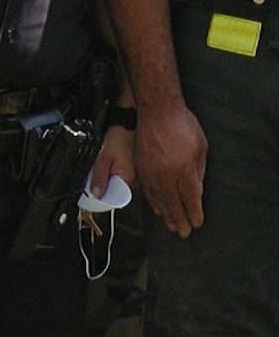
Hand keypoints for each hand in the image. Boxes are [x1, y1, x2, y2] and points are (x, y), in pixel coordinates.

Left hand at [88, 122, 136, 198]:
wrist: (127, 124)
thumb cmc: (119, 137)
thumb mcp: (103, 157)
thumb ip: (100, 176)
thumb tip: (96, 194)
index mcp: (128, 179)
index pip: (115, 198)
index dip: (102, 197)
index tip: (92, 194)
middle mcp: (135, 179)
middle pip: (115, 190)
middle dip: (104, 186)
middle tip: (96, 173)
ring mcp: (135, 174)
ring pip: (118, 183)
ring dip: (108, 178)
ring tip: (104, 164)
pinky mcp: (133, 168)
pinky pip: (121, 175)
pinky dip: (113, 172)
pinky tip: (109, 163)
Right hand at [135, 100, 205, 236]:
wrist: (156, 109)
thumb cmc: (181, 124)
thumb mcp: (200, 147)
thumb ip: (198, 171)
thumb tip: (196, 188)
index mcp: (183, 170)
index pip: (190, 198)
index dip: (194, 213)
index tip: (197, 223)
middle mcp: (165, 173)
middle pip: (173, 202)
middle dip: (180, 219)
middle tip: (183, 232)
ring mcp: (150, 170)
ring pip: (158, 198)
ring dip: (165, 213)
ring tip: (170, 224)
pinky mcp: (140, 165)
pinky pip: (146, 188)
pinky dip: (152, 200)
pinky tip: (156, 206)